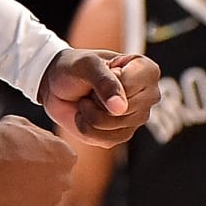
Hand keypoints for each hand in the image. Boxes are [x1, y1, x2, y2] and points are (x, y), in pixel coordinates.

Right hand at [0, 115, 76, 205]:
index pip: (62, 161)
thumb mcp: (25, 125)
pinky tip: (1, 195)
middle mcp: (64, 182)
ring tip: (6, 183)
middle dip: (40, 179)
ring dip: (28, 194)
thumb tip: (38, 142)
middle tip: (17, 173)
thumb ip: (40, 137)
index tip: (30, 158)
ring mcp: (48, 202)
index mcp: (67, 157)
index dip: (44, 159)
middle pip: (55, 183)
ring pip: (41, 200)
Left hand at [40, 50, 160, 146]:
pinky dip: (87, 129)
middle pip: (123, 111)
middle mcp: (149, 95)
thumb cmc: (74, 67)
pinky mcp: (123, 134)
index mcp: (147, 70)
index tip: (97, 73)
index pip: (130, 87)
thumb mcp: (86, 65)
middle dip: (96, 102)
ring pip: (113, 127)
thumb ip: (104, 81)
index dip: (104, 84)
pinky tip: (85, 115)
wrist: (57, 86)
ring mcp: (138, 117)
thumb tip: (121, 109)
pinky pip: (106, 140)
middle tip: (90, 89)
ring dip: (89, 115)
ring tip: (86, 101)